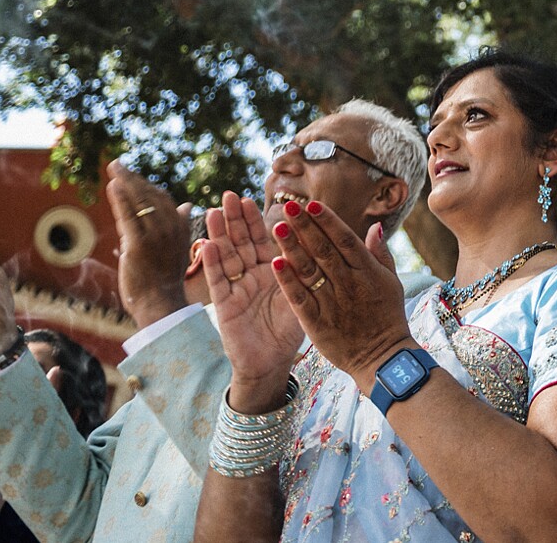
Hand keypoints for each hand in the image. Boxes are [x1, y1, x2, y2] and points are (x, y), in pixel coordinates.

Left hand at [105, 161, 190, 329]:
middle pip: (150, 195)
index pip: (163, 199)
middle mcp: (170, 227)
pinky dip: (121, 199)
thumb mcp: (177, 248)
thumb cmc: (165, 278)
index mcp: (180, 226)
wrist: (161, 303)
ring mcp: (155, 235)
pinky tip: (113, 186)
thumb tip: (187, 205)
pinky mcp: (139, 244)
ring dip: (125, 182)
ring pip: (140, 202)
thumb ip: (180, 224)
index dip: (146, 185)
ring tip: (114, 168)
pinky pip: (129, 216)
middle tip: (117, 165)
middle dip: (133, 178)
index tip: (132, 176)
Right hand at [199, 193, 305, 410]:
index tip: (256, 197)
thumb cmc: (290, 328)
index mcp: (274, 268)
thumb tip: (347, 235)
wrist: (271, 361)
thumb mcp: (306, 294)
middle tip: (231, 195)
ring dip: (220, 233)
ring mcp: (237, 287)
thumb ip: (314, 267)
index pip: (266, 238)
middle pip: (243, 241)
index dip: (259, 219)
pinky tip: (209, 245)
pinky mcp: (224, 304)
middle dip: (236, 218)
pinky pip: (218, 281)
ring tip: (214, 211)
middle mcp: (253, 274)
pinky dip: (213, 263)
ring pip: (227, 255)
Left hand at [268, 201, 410, 392]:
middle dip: (305, 227)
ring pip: (308, 270)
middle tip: (288, 206)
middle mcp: (349, 283)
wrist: (382, 358)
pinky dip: (287, 281)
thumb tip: (374, 226)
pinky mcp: (317, 323)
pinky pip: (299, 298)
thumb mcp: (391, 281)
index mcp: (367, 271)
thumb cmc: (388, 316)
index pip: (344, 239)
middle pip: (323, 250)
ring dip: (292, 247)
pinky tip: (275, 263)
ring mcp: (332, 303)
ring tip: (276, 227)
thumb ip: (380, 253)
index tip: (311, 204)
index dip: (327, 221)